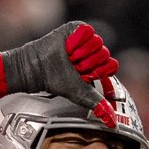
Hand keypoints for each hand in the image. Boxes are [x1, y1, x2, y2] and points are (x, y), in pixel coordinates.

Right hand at [0, 22, 119, 121]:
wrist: (36, 68)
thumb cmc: (54, 81)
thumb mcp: (80, 93)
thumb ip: (98, 104)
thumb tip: (112, 122)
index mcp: (97, 64)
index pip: (110, 65)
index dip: (96, 72)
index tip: (81, 75)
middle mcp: (93, 50)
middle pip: (104, 54)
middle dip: (87, 64)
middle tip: (72, 67)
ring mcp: (85, 37)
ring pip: (97, 43)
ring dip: (81, 53)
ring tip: (68, 57)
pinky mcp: (76, 27)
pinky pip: (87, 31)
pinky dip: (76, 41)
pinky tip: (67, 47)